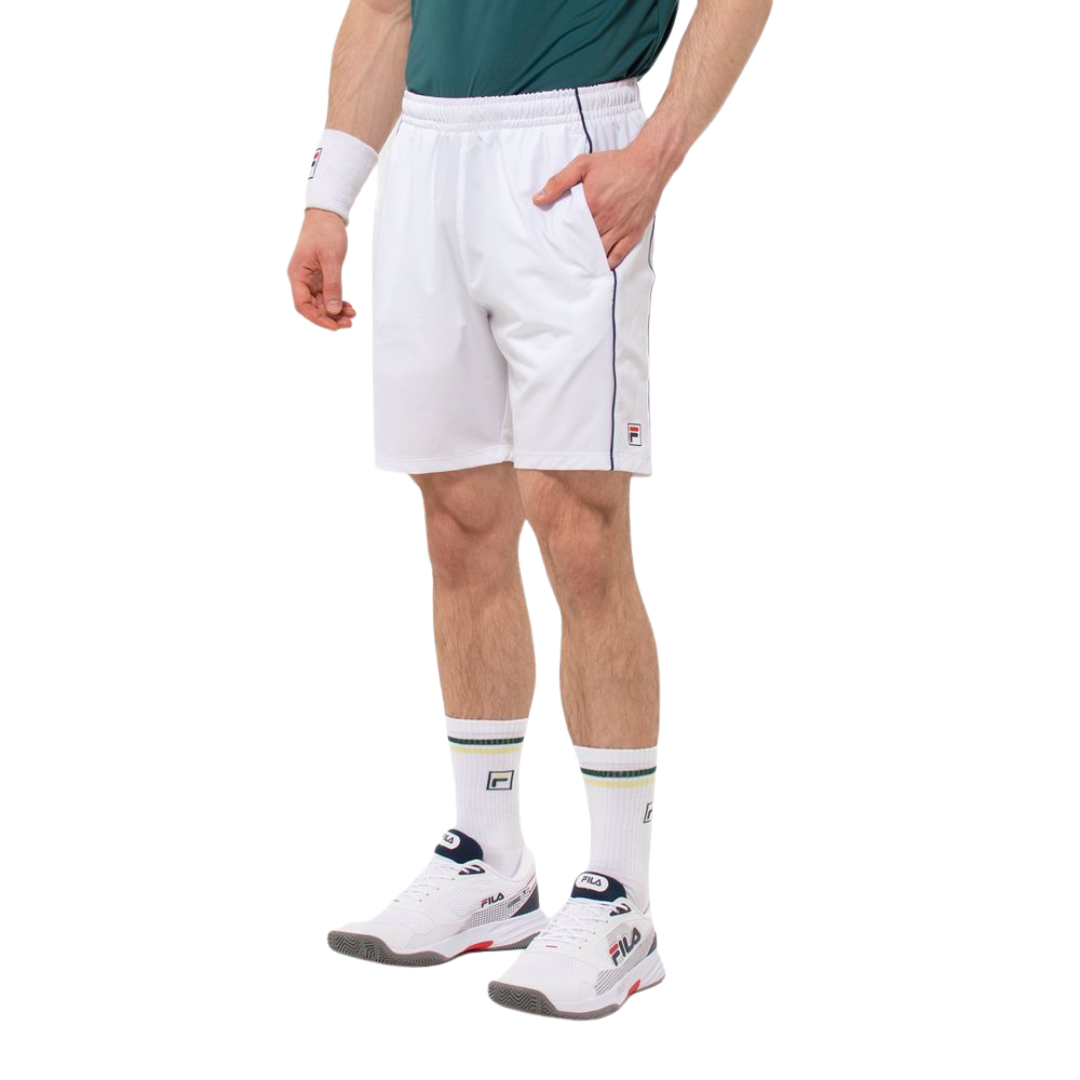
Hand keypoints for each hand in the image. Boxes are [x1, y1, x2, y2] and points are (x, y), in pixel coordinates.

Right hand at [287, 209, 355, 330]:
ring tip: (352, 315)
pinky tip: (349, 307)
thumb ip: (332, 285)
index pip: (302, 305)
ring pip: (321, 303)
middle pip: (313, 307)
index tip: (334, 326)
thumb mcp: (331, 259)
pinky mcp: (320, 276)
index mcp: (297, 275)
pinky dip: (337, 302)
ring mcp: (310, 279)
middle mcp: (301, 279)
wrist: (327, 214)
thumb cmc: (325, 232)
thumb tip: (333, 310)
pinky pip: (327, 295)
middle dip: (330, 317)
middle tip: (349, 323)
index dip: (317, 319)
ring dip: (336, 311)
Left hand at [533, 143, 662, 269]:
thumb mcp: (582, 165)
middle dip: (573, 251)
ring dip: (589, 260)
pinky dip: (608, 263)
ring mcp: (620, 228)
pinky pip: (619, 255)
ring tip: (578, 266)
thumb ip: (559, 182)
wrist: (648, 163)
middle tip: (563, 260)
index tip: (553, 245)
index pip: (569, 229)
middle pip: (583, 243)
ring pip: (600, 252)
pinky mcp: (633, 232)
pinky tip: (600, 267)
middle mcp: (605, 219)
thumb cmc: (615, 163)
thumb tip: (538, 199)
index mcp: (590, 204)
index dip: (561, 238)